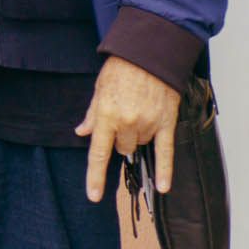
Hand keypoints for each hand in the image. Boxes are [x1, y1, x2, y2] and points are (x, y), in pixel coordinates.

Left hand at [76, 56, 182, 202]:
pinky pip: (166, 152)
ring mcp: (148, 124)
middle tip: (123, 116)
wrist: (150, 52)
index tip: (94, 195)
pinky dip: (165, 170)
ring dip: (137, 137)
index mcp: (106, 115)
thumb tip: (82, 133)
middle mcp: (127, 123)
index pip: (98, 153)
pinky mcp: (166, 123)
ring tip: (139, 112)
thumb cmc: (122, 68)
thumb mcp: (99, 89)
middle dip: (120, 139)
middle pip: (122, 149)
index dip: (95, 177)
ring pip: (140, 145)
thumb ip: (92, 115)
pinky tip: (163, 187)